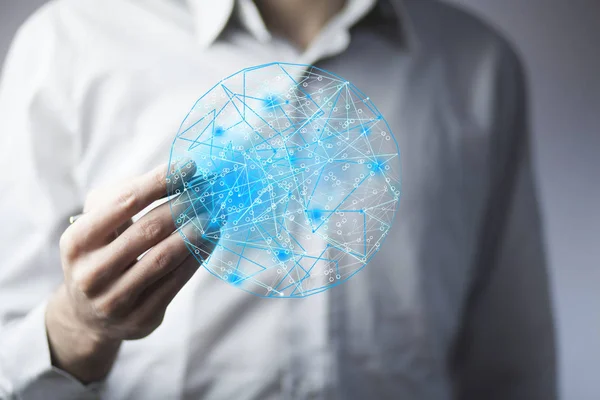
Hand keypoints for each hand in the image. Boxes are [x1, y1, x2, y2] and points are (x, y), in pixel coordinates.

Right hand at [45, 161, 217, 382]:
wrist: (88, 315)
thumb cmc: (100, 254)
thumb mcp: (96, 223)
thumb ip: (123, 195)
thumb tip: (174, 175)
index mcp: (77, 241)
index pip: (124, 202)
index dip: (159, 182)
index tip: (189, 167)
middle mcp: (92, 272)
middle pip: (149, 230)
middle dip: (184, 206)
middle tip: (208, 191)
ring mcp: (115, 299)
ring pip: (164, 258)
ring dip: (195, 232)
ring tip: (214, 213)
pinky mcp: (140, 318)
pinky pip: (176, 282)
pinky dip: (197, 256)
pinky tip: (211, 239)